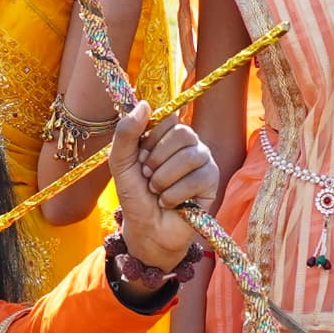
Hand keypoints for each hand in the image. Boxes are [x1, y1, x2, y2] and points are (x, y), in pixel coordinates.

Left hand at [105, 104, 216, 270]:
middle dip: (157, 160)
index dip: (150, 138)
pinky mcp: (212, 180)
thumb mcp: (121, 163)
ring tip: (156, 191)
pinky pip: (198, 179)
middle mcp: (188, 142)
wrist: (147, 229)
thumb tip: (144, 104)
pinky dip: (175, 195)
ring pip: (189, 157)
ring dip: (163, 179)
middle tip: (147, 177)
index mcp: (166, 134)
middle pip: (182, 133)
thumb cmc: (134, 195)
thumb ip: (126, 133)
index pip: (167, 117)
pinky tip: (169, 203)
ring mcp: (202, 160)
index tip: (140, 157)